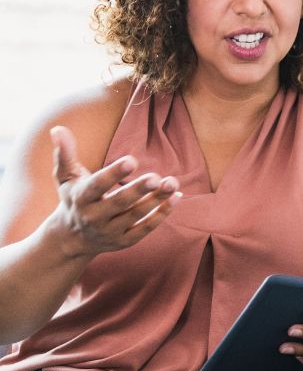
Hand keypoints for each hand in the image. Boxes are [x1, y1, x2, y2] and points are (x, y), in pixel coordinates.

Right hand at [48, 125, 181, 258]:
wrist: (71, 238)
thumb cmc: (74, 198)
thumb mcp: (66, 178)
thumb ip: (64, 154)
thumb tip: (58, 128)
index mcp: (80, 198)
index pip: (97, 186)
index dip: (114, 174)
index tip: (132, 160)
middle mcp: (94, 217)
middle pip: (119, 203)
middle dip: (139, 190)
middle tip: (157, 177)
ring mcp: (110, 231)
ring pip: (136, 216)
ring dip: (156, 200)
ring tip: (172, 183)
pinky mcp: (124, 241)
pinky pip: (145, 229)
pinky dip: (161, 215)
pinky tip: (175, 198)